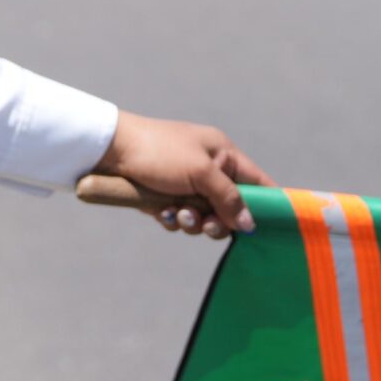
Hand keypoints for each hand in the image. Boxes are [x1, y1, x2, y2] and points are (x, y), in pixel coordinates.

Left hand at [91, 111, 271, 239]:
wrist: (109, 151)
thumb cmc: (159, 153)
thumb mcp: (200, 172)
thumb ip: (229, 197)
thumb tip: (251, 223)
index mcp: (223, 154)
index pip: (257, 182)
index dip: (267, 205)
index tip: (271, 229)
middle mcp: (208, 169)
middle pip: (230, 208)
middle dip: (218, 221)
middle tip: (206, 224)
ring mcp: (187, 185)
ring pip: (204, 218)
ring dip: (192, 222)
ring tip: (177, 214)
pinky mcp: (166, 197)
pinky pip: (180, 218)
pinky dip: (172, 219)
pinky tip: (160, 213)